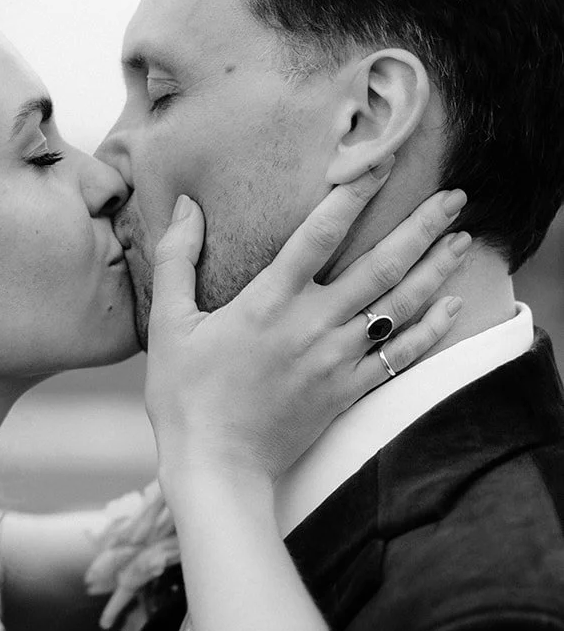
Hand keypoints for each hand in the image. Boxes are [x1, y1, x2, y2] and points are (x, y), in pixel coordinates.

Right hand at [145, 162, 468, 487]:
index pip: (320, 233)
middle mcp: (312, 324)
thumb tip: (186, 204)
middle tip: (453, 197)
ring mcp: (336, 360)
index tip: (381, 162)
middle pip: (381, 266)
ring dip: (436, 270)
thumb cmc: (184, 397)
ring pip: (400, 307)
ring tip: (463, 240)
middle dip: (421, 227)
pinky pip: (401, 357)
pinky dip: (431, 330)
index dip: (353, 194)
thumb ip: (176, 259)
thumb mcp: (167, 324)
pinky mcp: (347, 392)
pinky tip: (453, 306)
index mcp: (269, 301)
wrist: (216, 467)